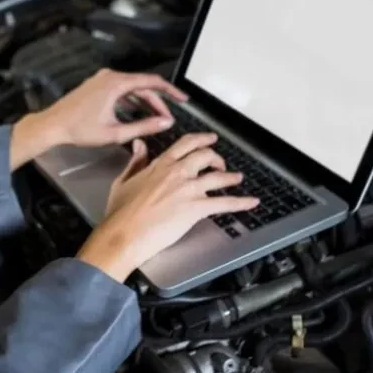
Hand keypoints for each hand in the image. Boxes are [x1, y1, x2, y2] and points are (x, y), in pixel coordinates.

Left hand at [37, 68, 188, 147]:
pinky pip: (121, 89)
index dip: (170, 91)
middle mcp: (110, 77)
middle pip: (143, 85)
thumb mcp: (116, 132)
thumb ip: (144, 127)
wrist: (53, 125)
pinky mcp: (97, 85)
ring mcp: (102, 80)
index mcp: (116, 84)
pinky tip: (137, 112)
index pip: (152, 82)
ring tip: (156, 117)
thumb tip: (165, 123)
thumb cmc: (78, 129)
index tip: (183, 98)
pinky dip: (132, 99)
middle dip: (158, 101)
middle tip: (168, 117)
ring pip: (132, 87)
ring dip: (145, 101)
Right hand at [76, 133, 259, 281]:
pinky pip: (224, 203)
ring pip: (217, 177)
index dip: (201, 139)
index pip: (186, 144)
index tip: (210, 138)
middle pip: (205, 156)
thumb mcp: (124, 180)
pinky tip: (251, 202)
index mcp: (160, 165)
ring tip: (237, 178)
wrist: (124, 233)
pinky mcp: (196, 208)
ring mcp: (188, 189)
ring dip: (230, 177)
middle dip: (216, 158)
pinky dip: (241, 202)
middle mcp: (177, 172)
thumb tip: (139, 145)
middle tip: (220, 163)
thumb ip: (136, 161)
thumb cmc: (121, 212)